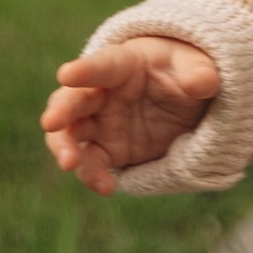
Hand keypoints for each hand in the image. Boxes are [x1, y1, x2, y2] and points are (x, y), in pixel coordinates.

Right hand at [40, 37, 220, 194]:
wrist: (181, 97)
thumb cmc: (182, 71)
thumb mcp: (198, 65)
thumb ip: (199, 73)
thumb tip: (201, 82)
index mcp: (121, 65)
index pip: (101, 65)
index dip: (84, 70)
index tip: (66, 73)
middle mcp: (102, 94)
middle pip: (73, 100)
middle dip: (60, 111)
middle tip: (51, 123)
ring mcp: (101, 124)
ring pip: (71, 135)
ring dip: (65, 148)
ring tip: (70, 163)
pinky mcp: (109, 151)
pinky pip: (93, 164)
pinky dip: (93, 176)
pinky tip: (106, 187)